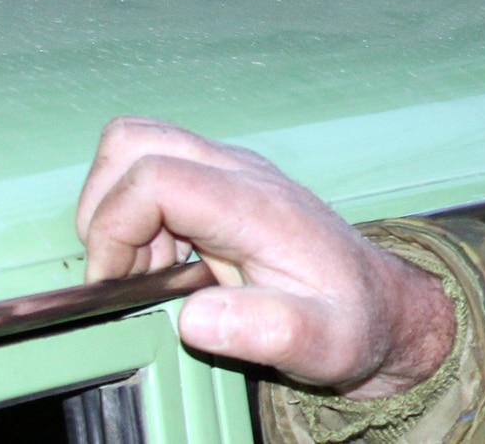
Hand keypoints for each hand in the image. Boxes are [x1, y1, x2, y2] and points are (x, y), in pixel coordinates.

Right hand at [77, 117, 454, 397]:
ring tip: (149, 268)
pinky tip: (166, 261)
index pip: (155, 177)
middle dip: (103, 208)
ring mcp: (233, 171)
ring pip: (138, 147)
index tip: (118, 282)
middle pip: (135, 141)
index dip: (113, 227)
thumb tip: (194, 319)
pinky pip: (154, 170)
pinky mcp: (224, 182)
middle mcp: (243, 174)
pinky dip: (136, 213)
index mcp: (258, 207)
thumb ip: (264, 332)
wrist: (380, 304)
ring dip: (117, 208)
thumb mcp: (321, 343)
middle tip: (127, 270)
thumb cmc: (352, 321)